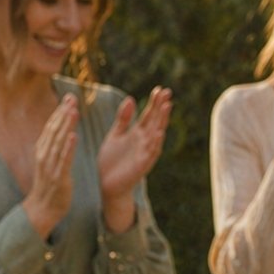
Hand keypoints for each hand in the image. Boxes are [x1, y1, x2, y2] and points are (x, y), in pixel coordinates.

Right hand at [22, 94, 79, 238]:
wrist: (43, 208)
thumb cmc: (50, 185)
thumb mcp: (50, 161)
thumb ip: (55, 146)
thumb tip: (63, 131)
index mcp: (43, 149)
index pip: (51, 126)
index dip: (60, 111)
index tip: (69, 98)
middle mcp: (44, 154)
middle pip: (54, 129)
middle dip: (63, 113)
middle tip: (73, 98)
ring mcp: (50, 165)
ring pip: (58, 141)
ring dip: (66, 125)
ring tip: (73, 111)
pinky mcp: (58, 176)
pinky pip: (64, 160)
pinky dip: (68, 147)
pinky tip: (74, 136)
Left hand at [98, 86, 171, 231]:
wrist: (107, 185)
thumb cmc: (112, 161)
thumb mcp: (115, 135)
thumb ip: (123, 119)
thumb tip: (130, 99)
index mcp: (137, 134)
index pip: (148, 115)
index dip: (154, 103)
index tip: (159, 89)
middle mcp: (144, 142)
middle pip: (155, 122)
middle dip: (161, 108)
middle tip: (167, 93)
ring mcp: (144, 153)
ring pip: (156, 135)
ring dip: (161, 121)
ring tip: (166, 107)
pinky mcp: (141, 165)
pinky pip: (150, 153)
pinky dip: (155, 143)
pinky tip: (158, 133)